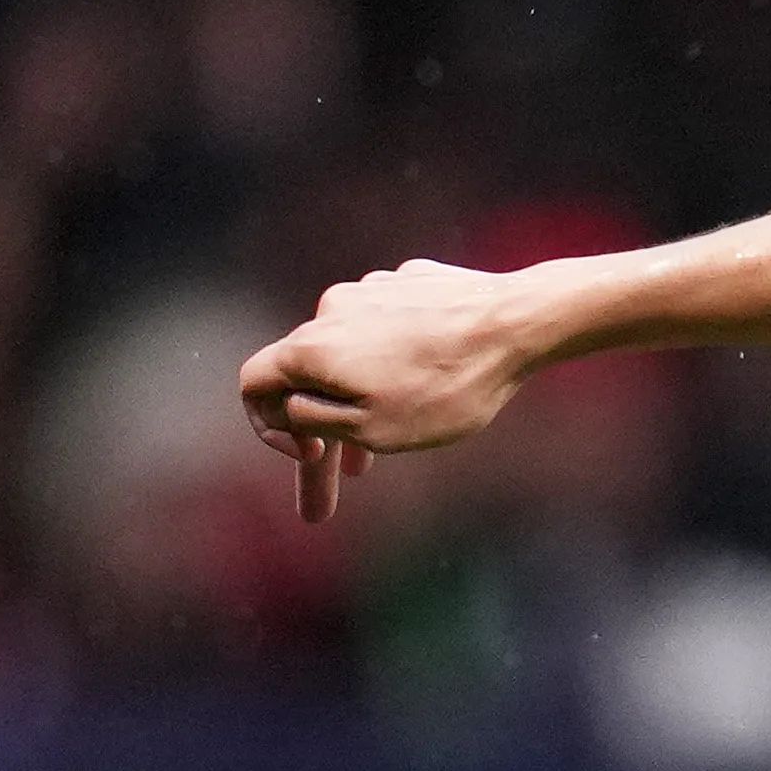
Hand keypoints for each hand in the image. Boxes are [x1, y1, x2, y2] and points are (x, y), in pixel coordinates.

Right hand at [234, 259, 553, 518]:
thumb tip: (290, 410)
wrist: (515, 323)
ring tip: (393, 440)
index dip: (268, 428)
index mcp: (312, 347)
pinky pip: (388, 332)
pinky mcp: (410, 285)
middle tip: (343, 485)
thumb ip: (314, 422)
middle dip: (323, 434)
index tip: (309, 456)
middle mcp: (332, 311)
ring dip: (362, 399)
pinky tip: (428, 385)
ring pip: (352, 354)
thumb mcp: (370, 429)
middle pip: (308, 376)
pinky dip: (395, 365)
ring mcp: (372, 292)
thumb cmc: (445, 387)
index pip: (254, 384)